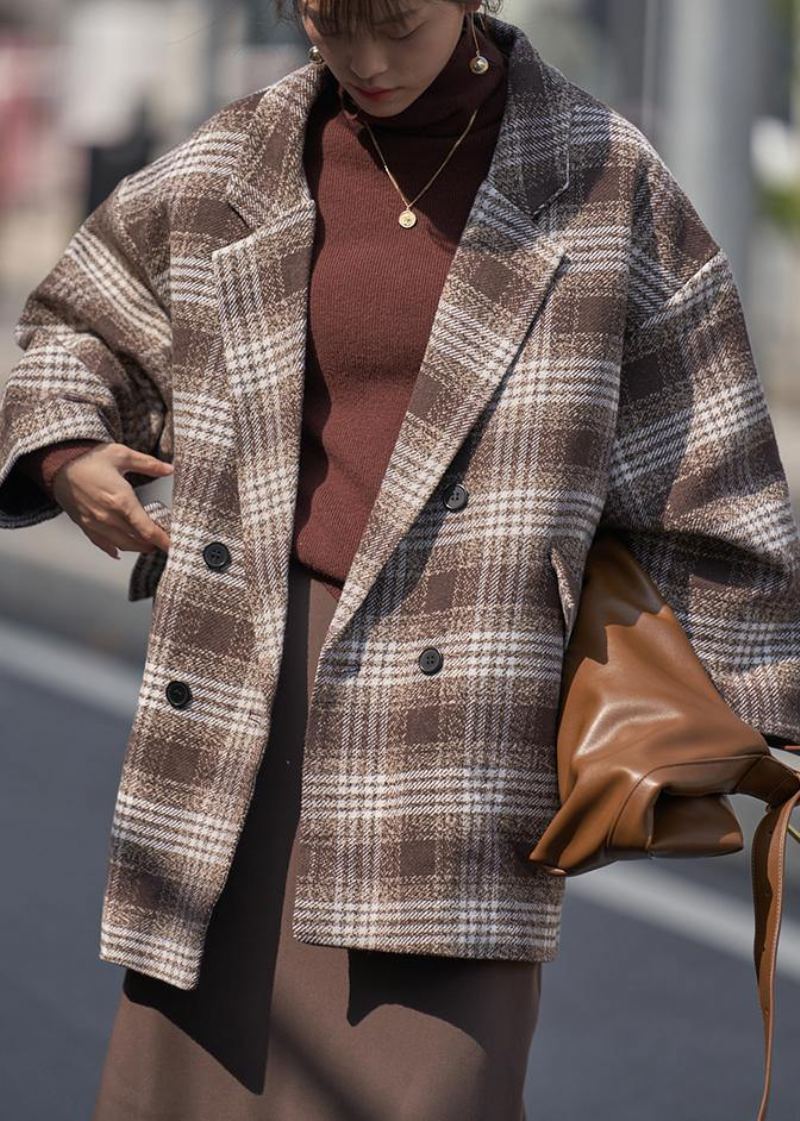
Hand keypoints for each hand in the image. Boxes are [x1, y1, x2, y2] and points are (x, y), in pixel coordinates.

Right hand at [52, 442, 173, 560]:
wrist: (57, 464)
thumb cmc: (89, 458)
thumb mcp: (122, 454)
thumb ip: (148, 464)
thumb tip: (170, 469)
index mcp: (122, 500)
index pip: (148, 530)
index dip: (163, 541)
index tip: (174, 546)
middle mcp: (108, 516)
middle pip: (137, 540)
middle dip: (153, 544)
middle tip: (163, 542)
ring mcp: (95, 523)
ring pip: (121, 545)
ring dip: (137, 547)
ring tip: (147, 545)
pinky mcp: (84, 525)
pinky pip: (101, 543)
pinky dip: (114, 549)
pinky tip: (120, 551)